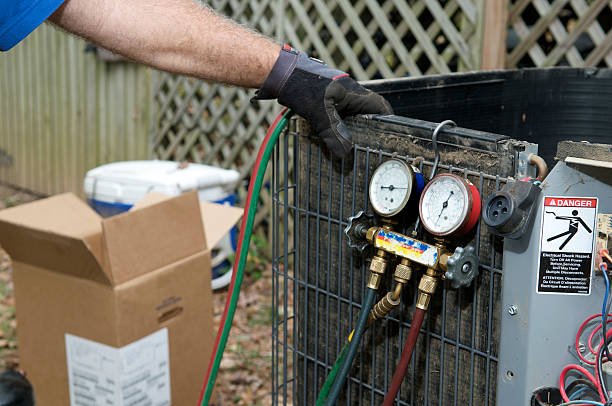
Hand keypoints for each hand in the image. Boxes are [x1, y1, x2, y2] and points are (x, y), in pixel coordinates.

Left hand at [254, 45, 392, 156]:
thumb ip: (332, 133)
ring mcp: (336, 96)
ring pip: (350, 116)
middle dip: (367, 130)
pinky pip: (336, 116)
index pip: (379, 107)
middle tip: (366, 147)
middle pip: (366, 114)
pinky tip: (329, 139)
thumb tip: (344, 152)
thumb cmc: (300, 84)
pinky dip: (335, 128)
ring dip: (349, 130)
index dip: (386, 121)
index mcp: (354, 93)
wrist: (281, 72)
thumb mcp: (318, 112)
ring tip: (347, 147)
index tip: (388, 135)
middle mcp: (348, 93)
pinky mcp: (324, 99)